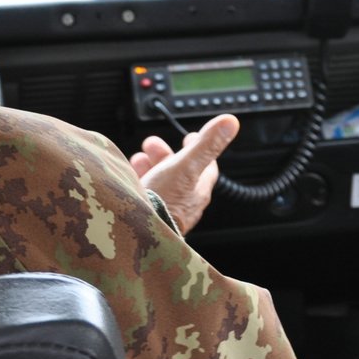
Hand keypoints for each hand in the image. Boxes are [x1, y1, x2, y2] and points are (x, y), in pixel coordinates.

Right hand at [130, 114, 238, 232]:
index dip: (199, 149)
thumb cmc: (163, 204)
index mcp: (197, 192)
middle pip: (179, 174)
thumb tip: (231, 122)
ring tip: (138, 158)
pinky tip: (127, 178)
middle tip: (152, 144)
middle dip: (166, 155)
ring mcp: (163, 212)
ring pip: (160, 184)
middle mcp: (182, 204)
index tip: (190, 136)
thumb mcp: (185, 167)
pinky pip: (143, 196)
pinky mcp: (144, 218)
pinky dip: (137, 182)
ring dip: (150, 166)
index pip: (206, 168)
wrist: (133, 235)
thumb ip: (206, 145)